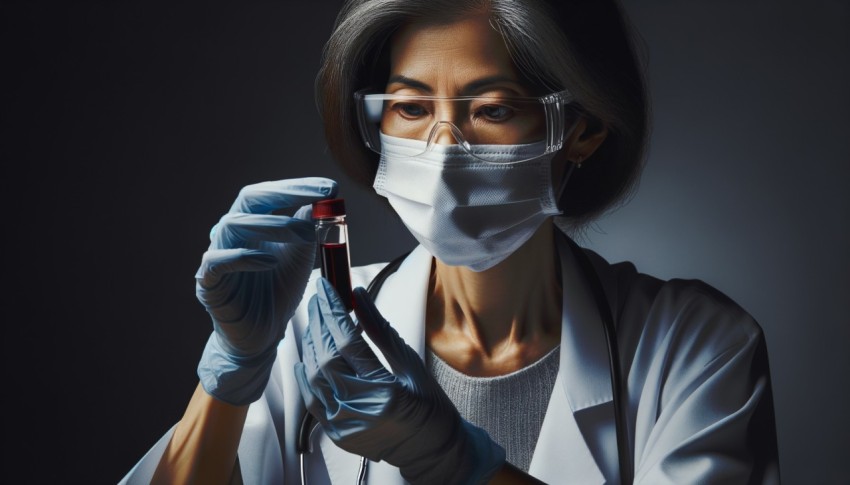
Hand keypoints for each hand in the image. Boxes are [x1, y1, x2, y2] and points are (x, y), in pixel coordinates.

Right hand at [196, 177, 336, 405]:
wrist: (262, 336)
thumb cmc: (279, 292)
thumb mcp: (300, 258)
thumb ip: (307, 230)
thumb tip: (320, 201)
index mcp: (253, 224)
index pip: (269, 194)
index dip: (298, 186)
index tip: (331, 187)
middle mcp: (232, 234)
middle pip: (249, 199)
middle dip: (286, 193)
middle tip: (320, 196)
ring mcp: (216, 255)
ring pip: (233, 224)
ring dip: (274, 225)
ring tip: (306, 234)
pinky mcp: (207, 283)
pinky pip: (217, 262)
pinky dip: (244, 257)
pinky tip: (270, 261)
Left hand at [294, 278, 504, 483]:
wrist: (430, 448)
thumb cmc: (429, 404)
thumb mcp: (410, 363)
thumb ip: (379, 329)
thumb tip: (358, 295)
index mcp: (384, 391)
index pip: (347, 342)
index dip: (333, 310)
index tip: (326, 287)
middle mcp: (360, 410)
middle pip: (326, 357)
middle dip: (319, 322)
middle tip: (318, 297)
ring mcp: (345, 426)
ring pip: (315, 376)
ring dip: (311, 344)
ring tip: (315, 320)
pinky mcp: (337, 434)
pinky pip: (312, 400)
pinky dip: (306, 375)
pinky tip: (306, 354)